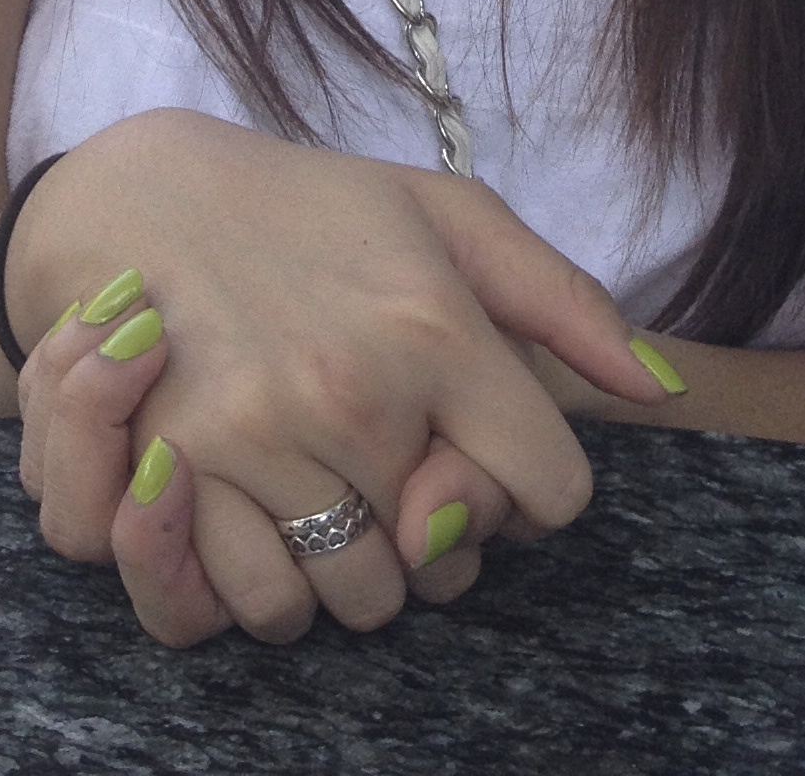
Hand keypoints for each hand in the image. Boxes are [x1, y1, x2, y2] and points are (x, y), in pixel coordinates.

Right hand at [4, 112, 672, 643]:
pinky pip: (263, 607)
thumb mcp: (445, 216)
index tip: (488, 450)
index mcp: (434, 325)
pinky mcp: (178, 475)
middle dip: (438, 535)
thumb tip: (661, 390)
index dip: (528, 484)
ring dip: (356, 568)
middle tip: (397, 468)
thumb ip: (562, 300)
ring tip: (333, 489)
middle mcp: (354, 389)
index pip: (551, 490)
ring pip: (360, 600)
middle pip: (451, 564)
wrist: (143, 197)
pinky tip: (271, 519)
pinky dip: (275, 587)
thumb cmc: (316, 210)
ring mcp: (261, 437)